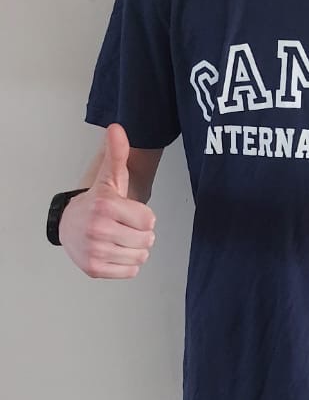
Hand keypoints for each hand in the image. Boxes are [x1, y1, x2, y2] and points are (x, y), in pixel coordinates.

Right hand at [59, 122, 156, 279]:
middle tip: (124, 226)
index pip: (149, 221)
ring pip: (140, 257)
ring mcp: (95, 251)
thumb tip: (116, 128)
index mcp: (105, 206)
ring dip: (134, 249)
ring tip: (119, 238)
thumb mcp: (109, 177)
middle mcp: (98, 230)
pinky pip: (130, 271)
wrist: (68, 225)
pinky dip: (126, 264)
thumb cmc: (95, 202)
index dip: (143, 216)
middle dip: (140, 234)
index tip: (128, 212)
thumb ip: (116, 153)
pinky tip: (114, 251)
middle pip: (147, 240)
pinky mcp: (94, 268)